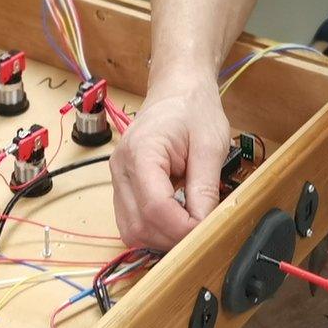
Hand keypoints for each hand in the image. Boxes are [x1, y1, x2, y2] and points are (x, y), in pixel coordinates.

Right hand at [110, 74, 231, 248]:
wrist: (176, 89)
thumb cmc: (193, 109)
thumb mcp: (210, 145)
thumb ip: (206, 188)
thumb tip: (204, 226)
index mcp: (141, 153)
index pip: (155, 208)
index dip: (183, 228)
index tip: (207, 229)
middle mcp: (121, 168)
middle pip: (139, 225)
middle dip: (172, 238)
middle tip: (202, 230)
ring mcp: (117, 178)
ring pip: (131, 230)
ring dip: (161, 238)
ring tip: (189, 223)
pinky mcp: (122, 185)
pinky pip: (131, 221)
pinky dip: (153, 229)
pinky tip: (175, 218)